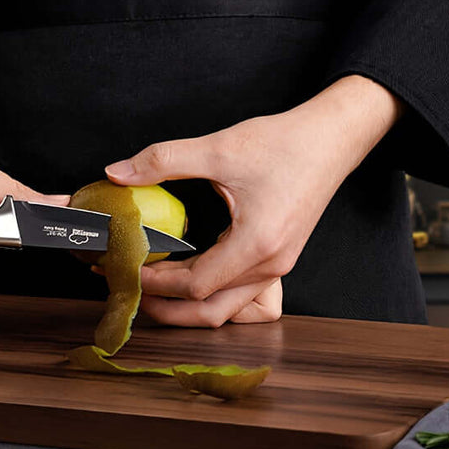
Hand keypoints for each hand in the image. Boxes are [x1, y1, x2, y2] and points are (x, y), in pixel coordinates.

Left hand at [106, 75, 402, 326]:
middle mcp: (271, 265)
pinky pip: (240, 292)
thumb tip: (117, 172)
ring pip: (227, 307)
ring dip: (188, 304)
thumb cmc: (285, 143)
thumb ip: (163, 160)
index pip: (196, 285)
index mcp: (257, 244)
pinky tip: (185, 272)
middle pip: (211, 310)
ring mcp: (279, 266)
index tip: (128, 268)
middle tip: (132, 290)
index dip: (157, 282)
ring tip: (154, 288)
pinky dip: (209, 292)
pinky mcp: (280, 259)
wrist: (332, 138)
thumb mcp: (219, 147)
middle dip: (168, 308)